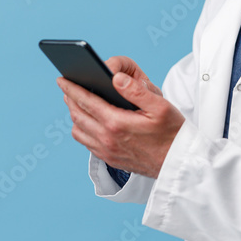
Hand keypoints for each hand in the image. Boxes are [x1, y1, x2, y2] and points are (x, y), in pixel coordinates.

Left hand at [59, 55, 184, 178]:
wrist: (178, 163)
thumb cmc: (172, 132)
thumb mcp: (160, 106)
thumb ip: (136, 90)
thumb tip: (115, 77)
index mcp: (116, 123)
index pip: (86, 101)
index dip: (72, 88)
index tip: (62, 79)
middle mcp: (107, 139)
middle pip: (78, 115)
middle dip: (70, 99)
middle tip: (67, 88)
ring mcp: (107, 152)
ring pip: (79, 131)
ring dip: (75, 116)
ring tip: (77, 104)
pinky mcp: (110, 160)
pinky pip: (87, 144)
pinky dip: (82, 130)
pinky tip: (89, 123)